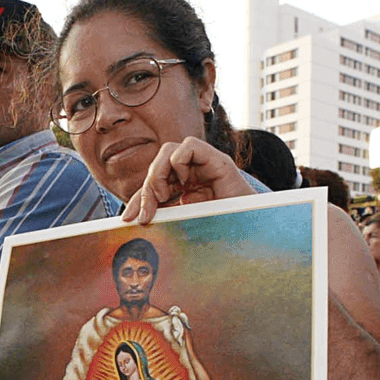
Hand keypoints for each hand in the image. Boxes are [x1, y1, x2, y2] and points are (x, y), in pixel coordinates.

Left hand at [121, 136, 254, 224]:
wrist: (250, 233)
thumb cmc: (221, 230)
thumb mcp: (183, 223)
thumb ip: (164, 216)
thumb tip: (135, 219)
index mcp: (184, 188)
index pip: (154, 184)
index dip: (139, 199)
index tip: (129, 219)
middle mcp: (193, 173)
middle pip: (157, 166)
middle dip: (147, 189)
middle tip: (146, 214)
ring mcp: (204, 165)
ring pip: (167, 151)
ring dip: (158, 174)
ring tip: (165, 196)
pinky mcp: (216, 160)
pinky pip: (188, 146)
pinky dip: (179, 163)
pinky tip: (186, 184)